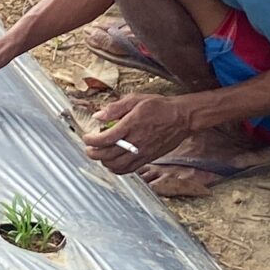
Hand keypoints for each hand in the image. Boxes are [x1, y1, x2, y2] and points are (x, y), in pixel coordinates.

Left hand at [84, 92, 201, 174]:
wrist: (182, 118)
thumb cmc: (160, 107)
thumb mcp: (135, 100)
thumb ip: (115, 108)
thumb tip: (98, 116)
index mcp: (130, 125)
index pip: (105, 139)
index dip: (91, 140)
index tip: (86, 138)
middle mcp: (136, 141)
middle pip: (108, 155)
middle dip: (93, 153)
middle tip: (88, 149)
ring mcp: (142, 152)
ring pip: (117, 166)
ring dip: (104, 162)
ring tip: (100, 155)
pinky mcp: (148, 158)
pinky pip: (129, 169)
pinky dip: (117, 169)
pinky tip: (113, 163)